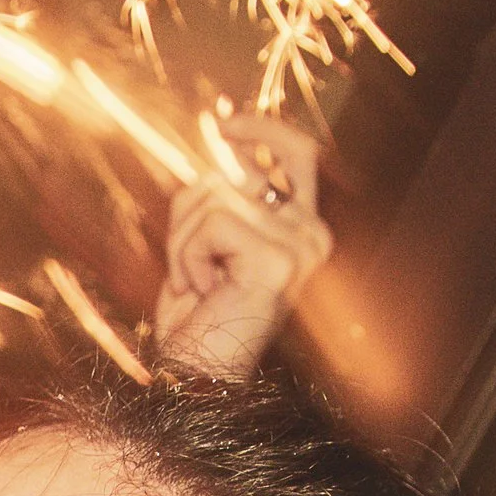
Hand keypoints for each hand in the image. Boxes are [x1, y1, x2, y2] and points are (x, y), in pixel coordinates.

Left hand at [153, 114, 331, 377]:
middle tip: (192, 265)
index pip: (297, 153)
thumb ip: (218, 194)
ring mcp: (299, 247)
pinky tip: (203, 290)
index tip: (223, 119)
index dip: (260, 130)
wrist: (198, 376)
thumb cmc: (198, 318)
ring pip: (212, 197)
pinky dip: (188, 255)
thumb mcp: (205, 243)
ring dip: (184, 242)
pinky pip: (209, 223)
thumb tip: (216, 133)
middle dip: (190, 214)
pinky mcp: (276, 260)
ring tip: (200, 284)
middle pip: (232, 174)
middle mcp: (311, 234)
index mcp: (303, 228)